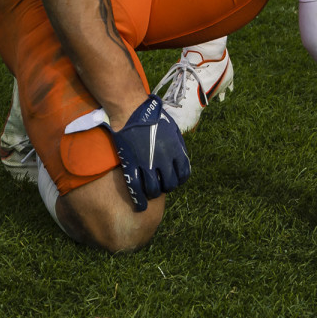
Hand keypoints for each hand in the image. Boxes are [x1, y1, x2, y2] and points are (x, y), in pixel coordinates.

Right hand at [102, 94, 189, 211]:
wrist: (133, 112)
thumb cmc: (154, 118)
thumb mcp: (173, 130)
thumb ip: (178, 146)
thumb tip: (180, 159)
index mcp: (177, 150)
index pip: (184, 175)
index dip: (179, 180)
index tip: (173, 179)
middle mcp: (165, 159)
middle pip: (170, 184)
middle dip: (166, 187)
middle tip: (160, 185)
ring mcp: (148, 164)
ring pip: (154, 190)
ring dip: (153, 194)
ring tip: (150, 194)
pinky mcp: (132, 165)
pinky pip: (137, 188)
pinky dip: (139, 200)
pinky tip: (140, 206)